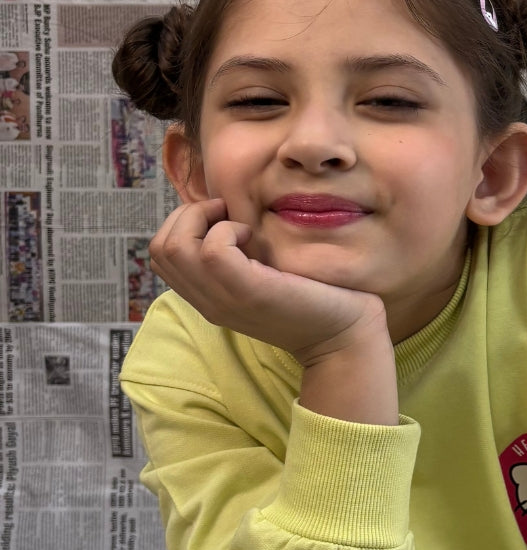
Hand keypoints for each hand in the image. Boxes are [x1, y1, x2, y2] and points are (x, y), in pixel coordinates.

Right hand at [148, 198, 387, 364]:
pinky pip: (212, 251)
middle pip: (159, 248)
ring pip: (174, 247)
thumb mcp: (261, 276)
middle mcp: (208, 302)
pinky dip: (228, 230)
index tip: (220, 219)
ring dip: (203, 220)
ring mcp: (224, 300)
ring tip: (239, 226)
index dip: (182, 224)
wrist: (344, 335)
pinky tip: (253, 236)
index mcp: (207, 297)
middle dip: (187, 216)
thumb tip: (220, 214)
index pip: (160, 254)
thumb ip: (236, 256)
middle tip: (227, 215)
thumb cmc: (312, 298)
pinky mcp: (250, 292)